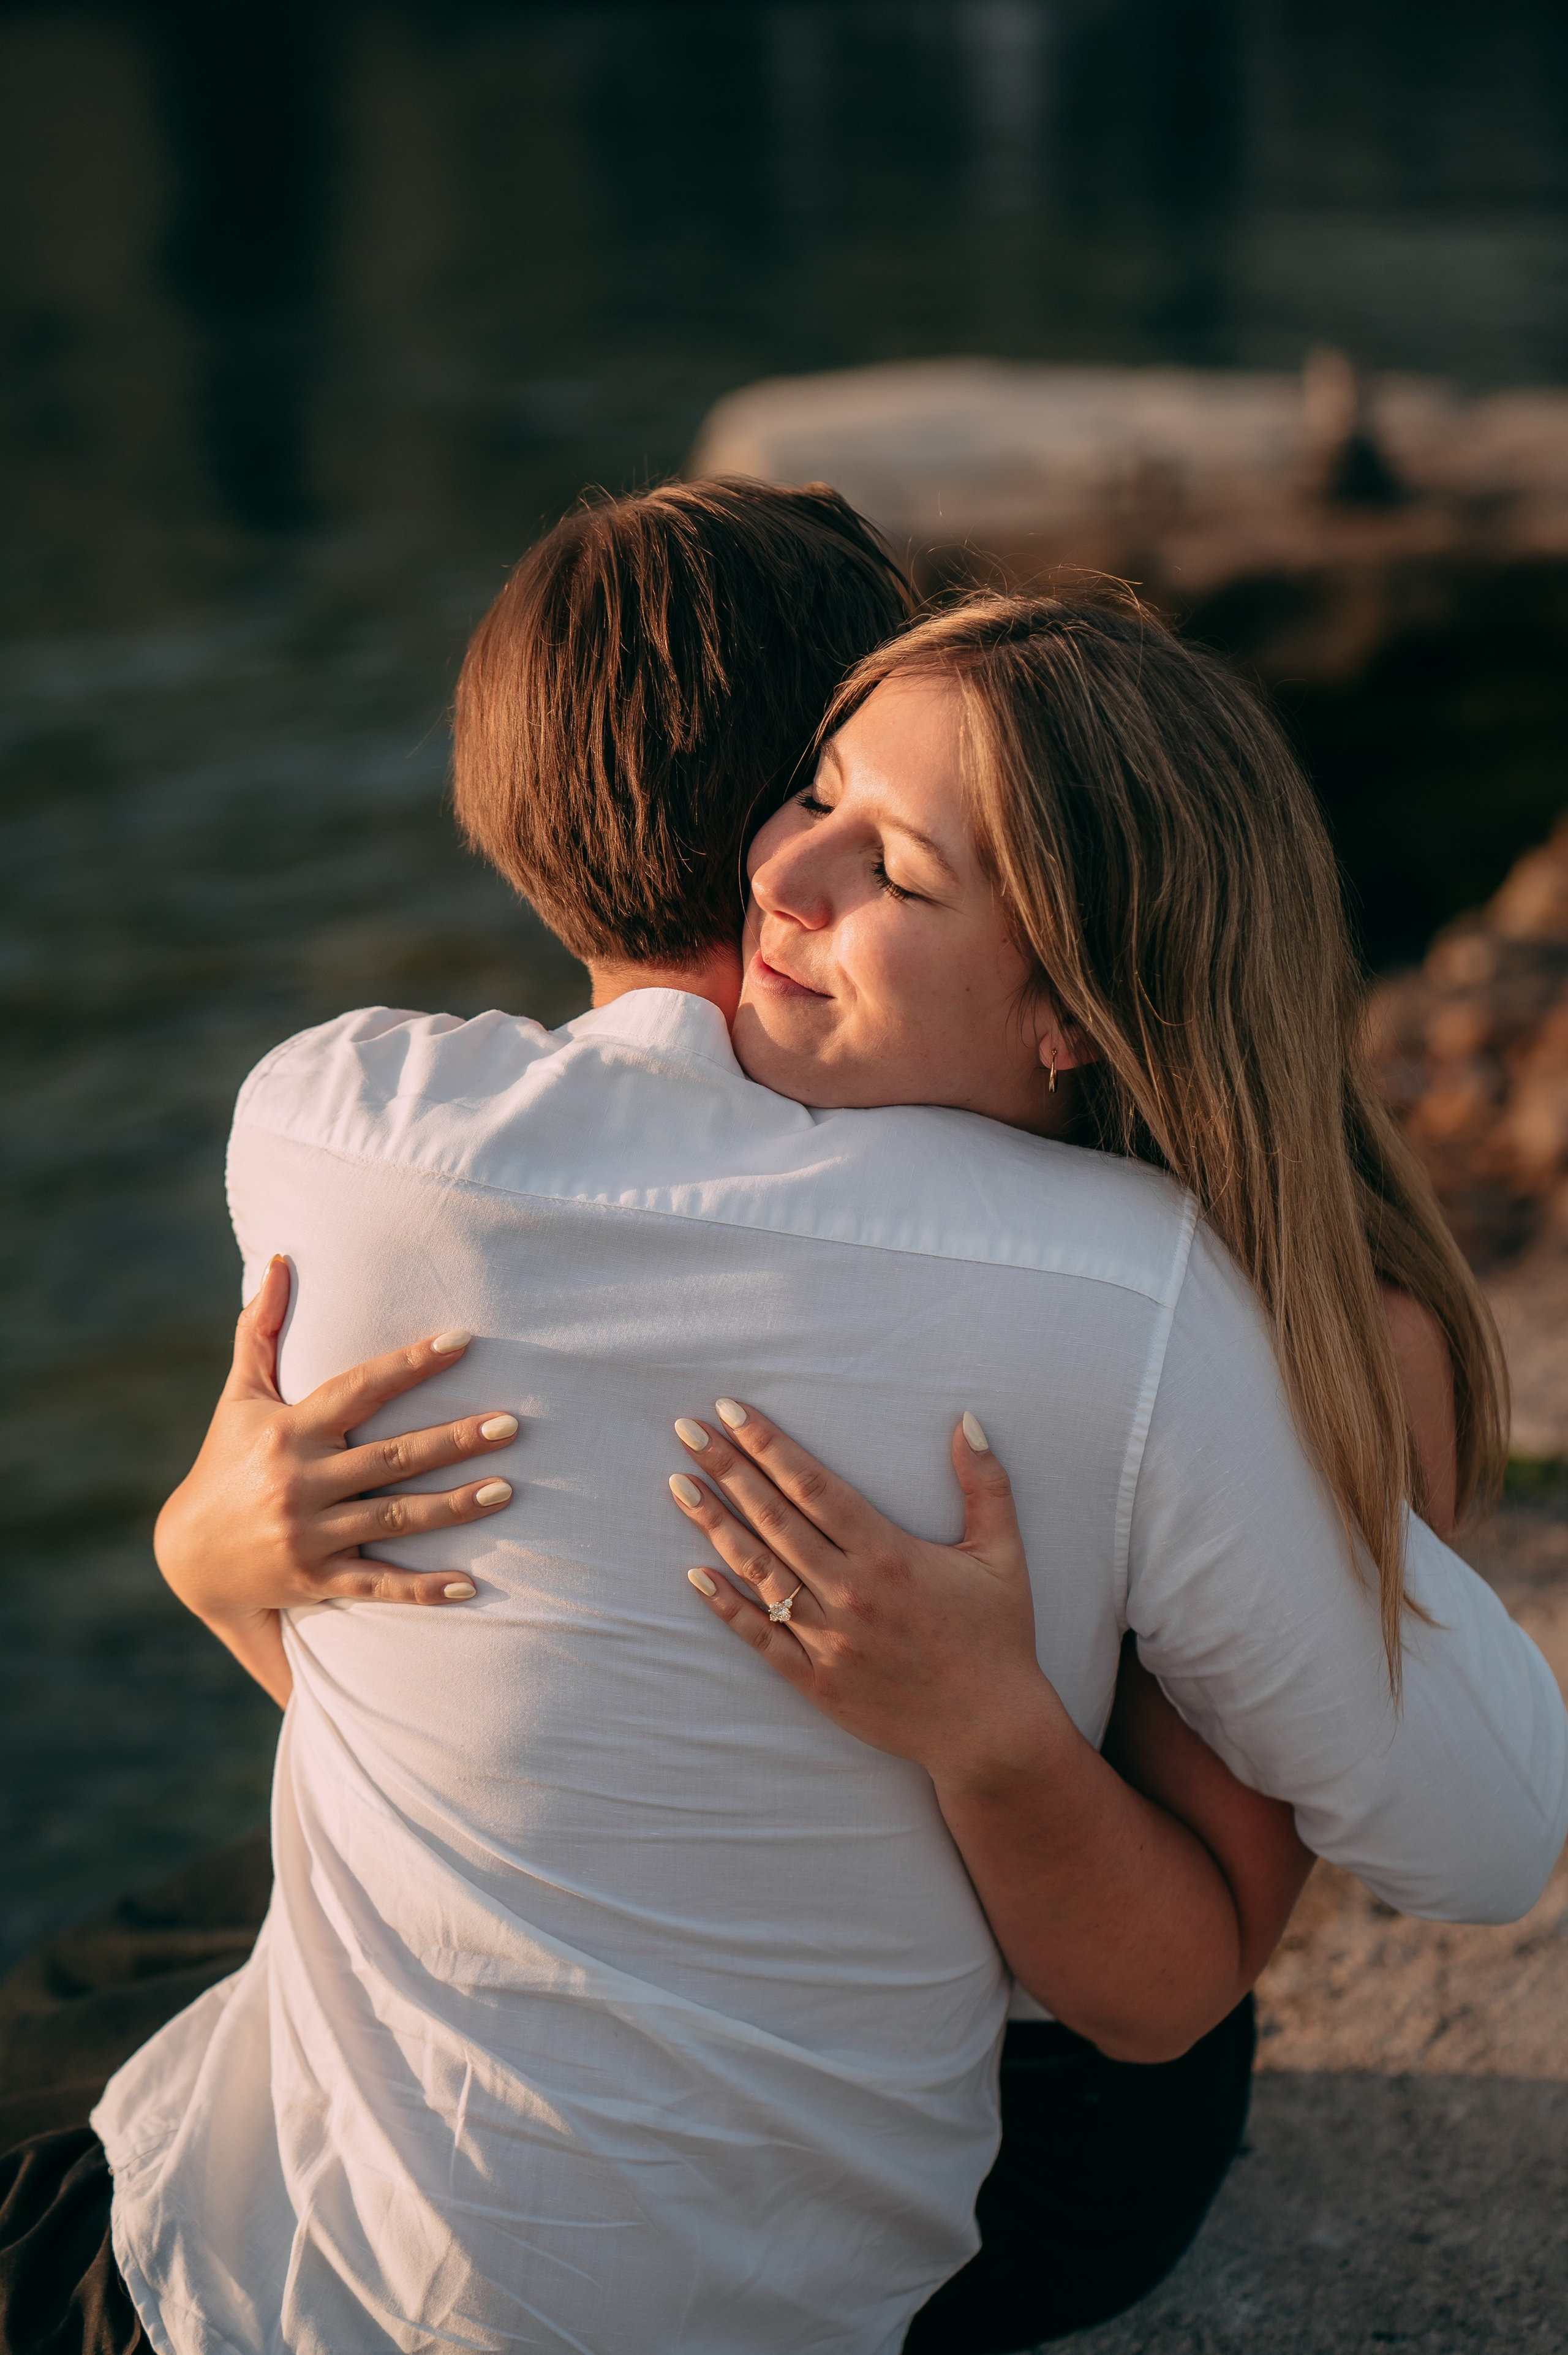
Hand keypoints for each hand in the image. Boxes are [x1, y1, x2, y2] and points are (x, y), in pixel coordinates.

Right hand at [155, 1257, 519, 1638]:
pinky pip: (379, 1584)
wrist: (189, 1555)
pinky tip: (471, 1585)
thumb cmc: (226, 1461)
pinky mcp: (316, 1579)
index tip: (462, 1341)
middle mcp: (301, 1481)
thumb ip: (261, 1329)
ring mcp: (309, 1534)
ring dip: (455, 1506)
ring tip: (507, 1489)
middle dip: (454, 1440)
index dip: (411, 1363)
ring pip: (396, 1517)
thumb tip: (280, 1260)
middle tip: (511, 1424)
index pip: (359, 1387)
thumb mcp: (240, 1396)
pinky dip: (424, 1589)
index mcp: (291, 1430)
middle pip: (392, 1456)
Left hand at [666, 1400, 1063, 1794]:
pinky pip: (760, 1638)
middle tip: (688, 1430)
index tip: (732, 1411)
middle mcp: (851, 1591)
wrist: (989, 1731)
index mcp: (889, 1554)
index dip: (770, 1445)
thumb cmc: (997, 1637)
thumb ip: (986, 1485)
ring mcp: (829, 1638)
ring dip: (715, 1525)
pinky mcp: (816, 1680)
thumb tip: (967, 1420)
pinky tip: (694, 1575)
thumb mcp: (1003, 1555)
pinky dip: (726, 1607)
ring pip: (759, 1571)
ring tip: (679, 1485)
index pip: (814, 1487)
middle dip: (728, 1470)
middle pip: (775, 1518)